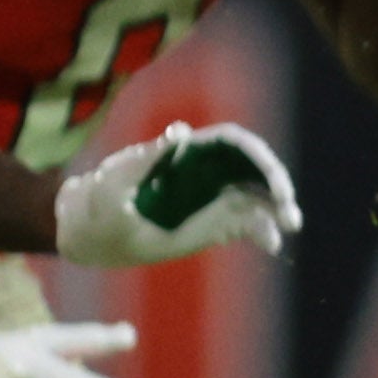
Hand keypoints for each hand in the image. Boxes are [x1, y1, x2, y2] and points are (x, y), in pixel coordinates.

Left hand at [56, 121, 302, 265]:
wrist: (89, 237)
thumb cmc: (96, 206)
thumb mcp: (110, 184)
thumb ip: (143, 159)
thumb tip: (180, 132)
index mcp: (186, 156)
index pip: (233, 144)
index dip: (258, 156)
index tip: (270, 180)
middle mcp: (206, 173)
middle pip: (255, 169)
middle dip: (276, 186)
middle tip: (288, 212)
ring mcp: (212, 199)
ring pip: (257, 197)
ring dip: (278, 210)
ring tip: (286, 228)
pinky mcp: (215, 224)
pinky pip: (248, 224)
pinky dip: (263, 232)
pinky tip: (271, 245)